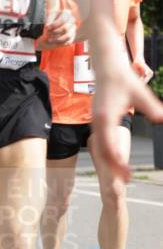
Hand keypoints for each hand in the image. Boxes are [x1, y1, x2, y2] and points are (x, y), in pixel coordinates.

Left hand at [39, 10, 75, 47]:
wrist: (54, 22)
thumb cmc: (52, 18)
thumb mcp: (49, 17)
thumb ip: (49, 20)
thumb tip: (48, 26)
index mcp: (66, 13)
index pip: (63, 20)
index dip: (55, 24)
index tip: (47, 27)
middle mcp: (72, 20)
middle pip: (65, 29)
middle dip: (55, 32)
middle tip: (48, 33)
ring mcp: (73, 29)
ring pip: (68, 36)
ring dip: (57, 39)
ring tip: (49, 40)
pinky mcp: (72, 36)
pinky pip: (68, 42)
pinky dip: (60, 43)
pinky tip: (53, 42)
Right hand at [91, 50, 162, 181]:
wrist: (106, 67)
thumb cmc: (123, 79)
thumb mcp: (141, 94)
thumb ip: (152, 109)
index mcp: (107, 118)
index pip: (111, 147)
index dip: (119, 163)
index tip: (128, 176)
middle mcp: (98, 122)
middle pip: (103, 151)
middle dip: (114, 167)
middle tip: (127, 181)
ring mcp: (96, 121)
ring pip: (100, 147)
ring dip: (109, 161)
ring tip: (121, 173)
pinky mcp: (97, 120)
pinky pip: (100, 141)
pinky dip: (106, 152)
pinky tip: (114, 158)